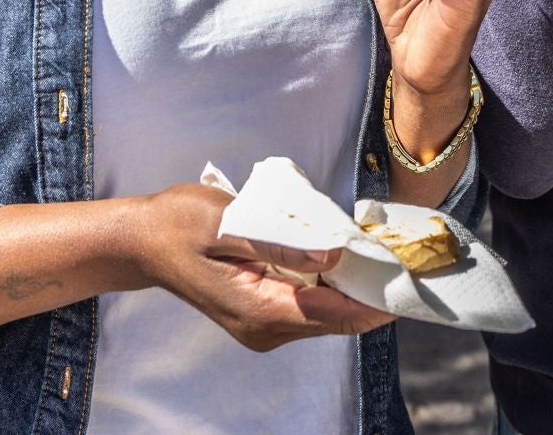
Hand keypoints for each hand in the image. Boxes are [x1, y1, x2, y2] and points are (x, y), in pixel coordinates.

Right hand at [137, 183, 393, 350]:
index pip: (332, 315)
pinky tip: (344, 256)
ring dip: (353, 287)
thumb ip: (280, 244)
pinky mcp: (262, 314)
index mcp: (257, 311)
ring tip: (380, 251)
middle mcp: (264, 329)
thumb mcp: (227, 223)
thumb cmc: (179, 224)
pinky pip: (309, 305)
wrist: (143, 239)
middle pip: (335, 320)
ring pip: (325, 315)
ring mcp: (262, 326)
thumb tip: (333, 257)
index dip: (374, 300)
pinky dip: (331, 284)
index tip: (409, 278)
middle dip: (370, 292)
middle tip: (402, 254)